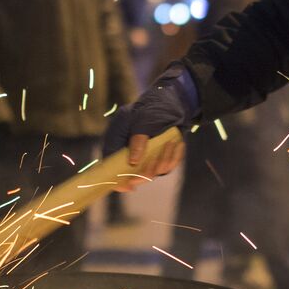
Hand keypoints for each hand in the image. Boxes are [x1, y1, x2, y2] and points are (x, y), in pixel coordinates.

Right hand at [103, 67, 197, 190]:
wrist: (174, 102)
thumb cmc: (154, 107)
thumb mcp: (144, 118)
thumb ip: (138, 138)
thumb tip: (133, 162)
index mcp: (117, 140)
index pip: (110, 166)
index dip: (117, 180)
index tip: (128, 186)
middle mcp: (129, 152)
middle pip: (133, 175)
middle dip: (147, 170)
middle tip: (158, 156)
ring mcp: (145, 157)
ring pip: (152, 173)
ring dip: (163, 160)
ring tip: (171, 142)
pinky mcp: (159, 159)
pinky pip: (167, 167)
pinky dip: (174, 157)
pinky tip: (177, 144)